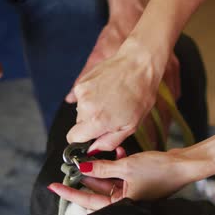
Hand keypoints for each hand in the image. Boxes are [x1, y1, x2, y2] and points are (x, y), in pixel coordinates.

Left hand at [48, 147, 193, 209]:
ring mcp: (132, 192)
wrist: (185, 165)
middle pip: (97, 190)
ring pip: (108, 180)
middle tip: (71, 163)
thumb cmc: (160, 170)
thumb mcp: (126, 166)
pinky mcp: (139, 183)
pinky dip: (117, 163)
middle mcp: (126, 201)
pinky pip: (120, 174)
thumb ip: (102, 169)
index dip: (69, 194)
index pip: (88, 201)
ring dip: (103, 166)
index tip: (54, 186)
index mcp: (122, 205)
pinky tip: (118, 151)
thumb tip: (82, 169)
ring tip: (100, 153)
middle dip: (86, 175)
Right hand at [66, 31, 179, 151]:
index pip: (73, 139)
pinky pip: (83, 97)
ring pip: (81, 110)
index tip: (92, 136)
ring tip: (112, 100)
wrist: (139, 65)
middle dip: (92, 123)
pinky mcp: (82, 82)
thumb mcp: (131, 126)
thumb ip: (108, 142)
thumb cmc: (140, 94)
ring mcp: (82, 93)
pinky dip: (92, 97)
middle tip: (111, 114)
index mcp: (97, 121)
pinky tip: (107, 91)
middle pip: (79, 125)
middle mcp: (85, 107)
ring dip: (93, 109)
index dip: (82, 140)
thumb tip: (93, 150)